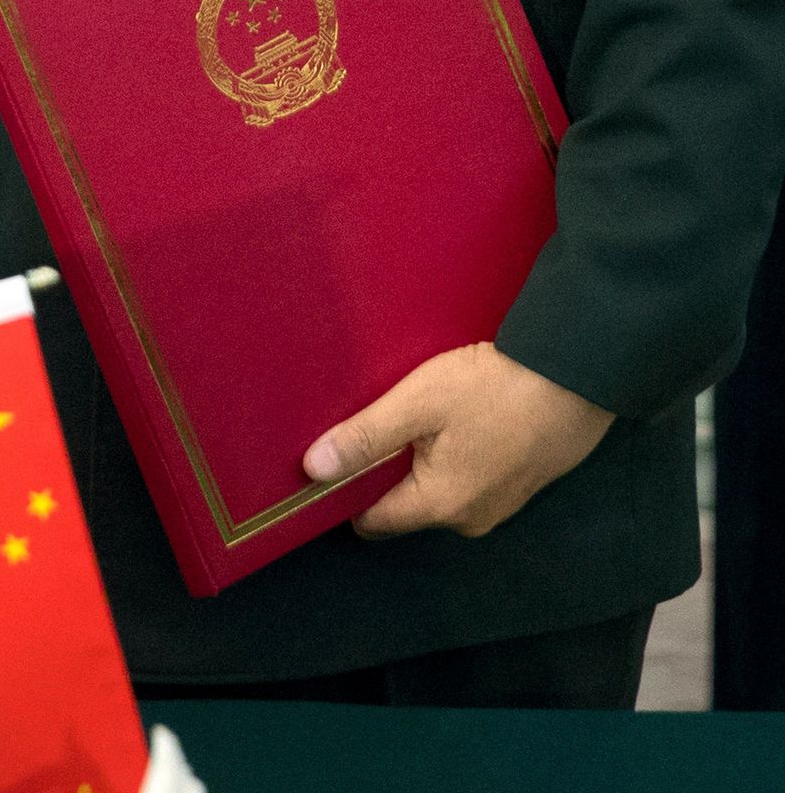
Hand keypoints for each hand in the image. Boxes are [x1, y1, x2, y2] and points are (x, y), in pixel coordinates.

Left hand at [301, 342, 614, 537]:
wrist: (582, 372)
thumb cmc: (496, 388)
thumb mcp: (418, 404)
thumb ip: (364, 439)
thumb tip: (312, 470)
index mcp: (439, 507)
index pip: (370, 521)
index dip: (344, 493)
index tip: (336, 458)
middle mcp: (470, 520)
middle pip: (403, 507)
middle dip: (385, 474)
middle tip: (380, 424)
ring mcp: (501, 505)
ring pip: (437, 492)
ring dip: (422, 463)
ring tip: (419, 419)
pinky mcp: (523, 485)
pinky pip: (469, 480)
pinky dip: (455, 458)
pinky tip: (458, 422)